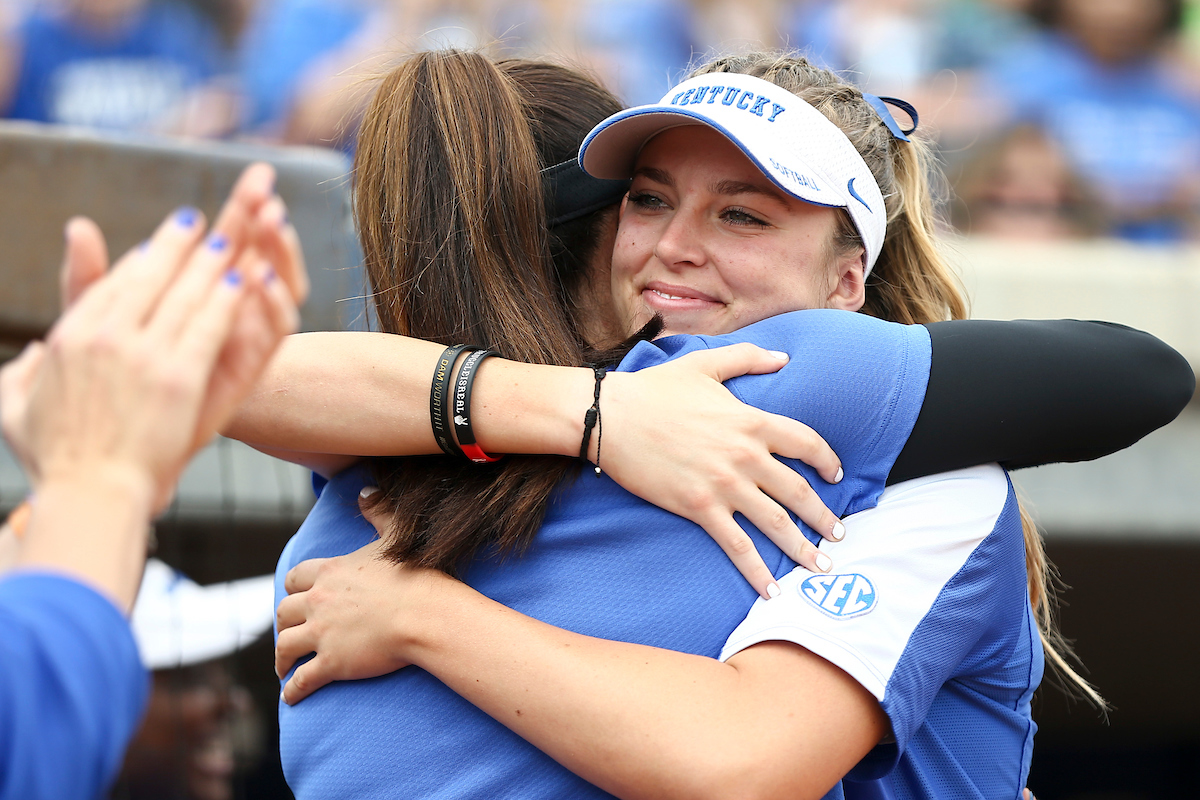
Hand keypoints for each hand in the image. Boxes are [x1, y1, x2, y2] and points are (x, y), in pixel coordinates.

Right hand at [2, 204, 296, 511]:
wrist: (90, 493)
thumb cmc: (55, 460)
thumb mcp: (14, 409)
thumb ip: (22, 372)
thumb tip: (36, 349)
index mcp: (69, 338)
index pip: (112, 286)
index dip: (141, 263)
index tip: (159, 248)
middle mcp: (104, 337)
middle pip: (149, 277)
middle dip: (177, 245)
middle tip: (199, 223)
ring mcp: (143, 355)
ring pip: (183, 294)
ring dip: (209, 262)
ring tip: (230, 239)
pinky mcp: (179, 377)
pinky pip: (208, 326)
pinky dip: (226, 300)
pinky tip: (244, 280)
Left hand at [275, 493, 450, 704]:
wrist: (426, 615)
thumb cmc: (416, 575)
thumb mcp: (396, 533)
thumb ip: (378, 509)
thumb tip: (365, 490)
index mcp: (331, 572)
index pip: (296, 578)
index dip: (293, 589)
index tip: (294, 597)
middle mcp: (319, 601)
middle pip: (283, 612)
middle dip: (282, 623)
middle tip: (287, 633)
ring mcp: (322, 633)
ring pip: (285, 646)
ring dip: (281, 659)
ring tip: (283, 668)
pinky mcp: (331, 662)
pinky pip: (302, 680)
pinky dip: (293, 690)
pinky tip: (292, 696)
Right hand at [597, 343, 844, 598]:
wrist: (611, 417)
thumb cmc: (654, 389)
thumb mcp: (705, 364)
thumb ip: (748, 358)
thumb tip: (784, 357)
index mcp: (751, 421)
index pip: (807, 443)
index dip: (827, 460)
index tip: (836, 475)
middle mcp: (745, 456)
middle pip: (799, 491)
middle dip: (824, 517)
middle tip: (839, 534)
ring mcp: (724, 485)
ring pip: (776, 524)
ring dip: (803, 548)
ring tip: (821, 566)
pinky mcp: (699, 508)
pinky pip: (737, 546)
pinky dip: (757, 572)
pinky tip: (771, 591)